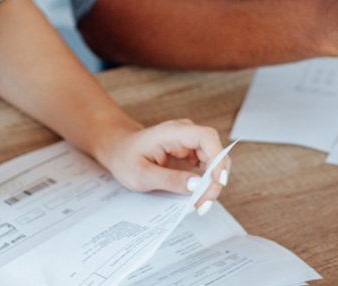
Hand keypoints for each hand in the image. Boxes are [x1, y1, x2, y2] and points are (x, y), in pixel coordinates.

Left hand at [92, 119, 229, 211]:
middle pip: (215, 153)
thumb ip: (169, 180)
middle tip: (203, 205)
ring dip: (212, 185)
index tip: (218, 180)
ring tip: (200, 205)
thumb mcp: (141, 174)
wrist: (119, 150)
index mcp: (172, 132)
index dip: (217, 157)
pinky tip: (197, 198)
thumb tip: (196, 185)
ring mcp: (191, 145)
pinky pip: (207, 169)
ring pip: (215, 163)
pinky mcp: (192, 156)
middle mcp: (187, 135)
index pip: (205, 137)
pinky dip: (206, 185)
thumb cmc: (126, 158)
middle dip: (214, 181)